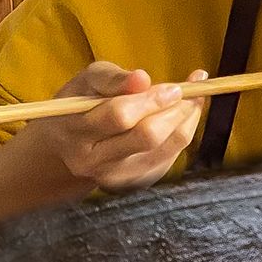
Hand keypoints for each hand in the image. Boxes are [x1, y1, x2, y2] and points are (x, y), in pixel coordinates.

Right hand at [15, 62, 206, 193]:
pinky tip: (186, 115)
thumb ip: (112, 78)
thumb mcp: (87, 82)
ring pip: (165, 149)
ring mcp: (116, 176)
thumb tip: (142, 78)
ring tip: (194, 98)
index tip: (174, 87)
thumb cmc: (80, 106)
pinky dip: (183, 132)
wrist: (67, 149)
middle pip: (146, 137)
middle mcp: (93, 161)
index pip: (119, 116)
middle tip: (187, 90)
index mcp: (75, 131)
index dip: (152, 100)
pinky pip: (170, 157)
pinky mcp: (134, 183)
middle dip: (174, 111)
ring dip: (186, 120)